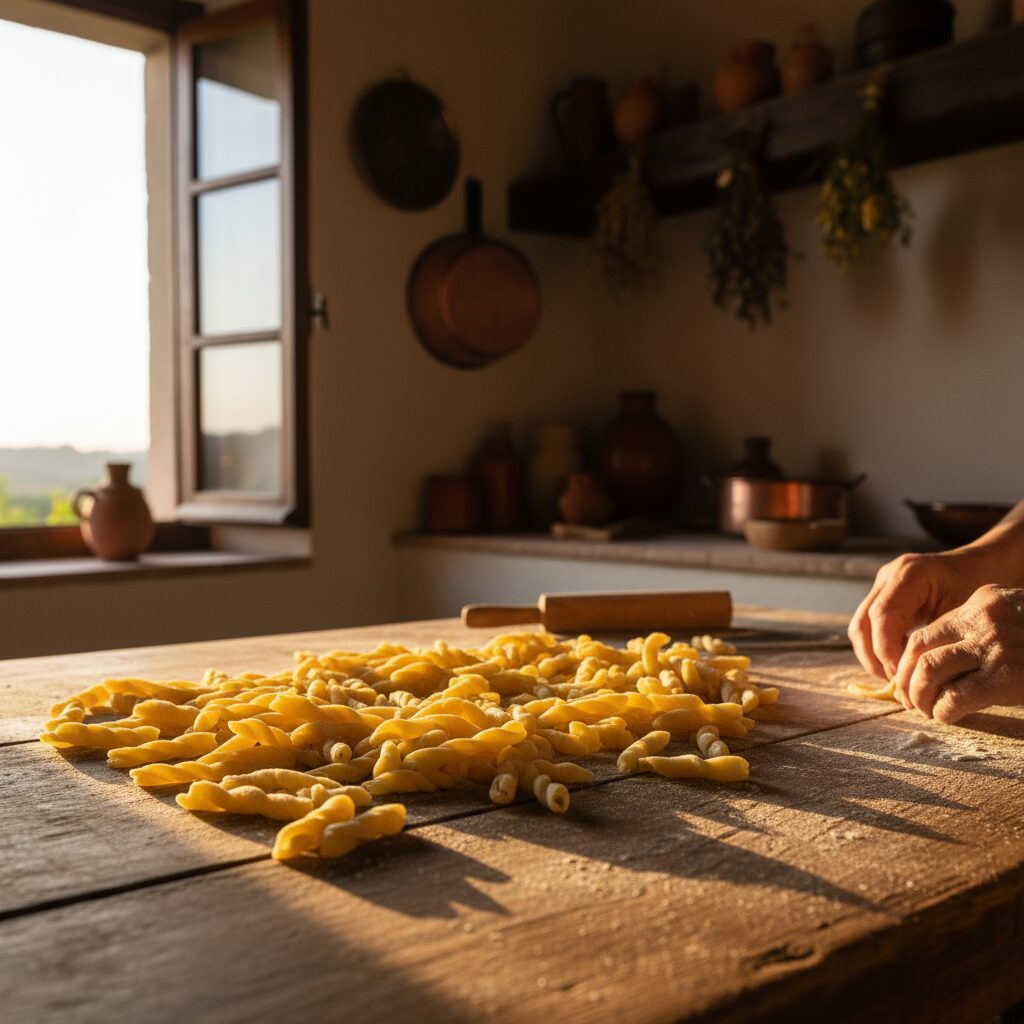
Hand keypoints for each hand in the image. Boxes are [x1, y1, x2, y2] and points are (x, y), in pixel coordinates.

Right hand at [849, 549, 993, 679]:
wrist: (979, 565)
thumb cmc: (977, 587)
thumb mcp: (963, 613)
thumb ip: (936, 639)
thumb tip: (915, 677)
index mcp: (910, 574)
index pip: (882, 616)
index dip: (887, 650)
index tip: (903, 674)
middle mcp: (888, 576)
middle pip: (862, 624)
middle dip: (874, 658)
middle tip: (897, 682)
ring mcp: (881, 585)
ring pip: (858, 627)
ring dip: (871, 656)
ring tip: (896, 676)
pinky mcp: (880, 596)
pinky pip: (867, 626)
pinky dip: (877, 648)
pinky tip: (897, 663)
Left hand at [891, 584, 1023, 722]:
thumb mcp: (1014, 621)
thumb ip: (981, 632)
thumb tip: (936, 664)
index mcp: (985, 601)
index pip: (929, 630)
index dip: (909, 658)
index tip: (908, 678)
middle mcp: (984, 618)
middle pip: (918, 648)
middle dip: (905, 677)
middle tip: (909, 699)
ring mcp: (994, 646)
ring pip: (928, 670)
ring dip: (918, 696)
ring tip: (924, 710)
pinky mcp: (1006, 677)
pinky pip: (955, 697)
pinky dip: (942, 711)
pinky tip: (947, 717)